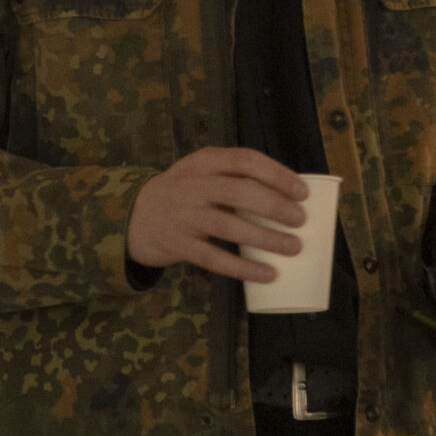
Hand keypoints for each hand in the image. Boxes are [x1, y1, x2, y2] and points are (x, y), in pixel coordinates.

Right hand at [125, 148, 309, 280]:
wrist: (133, 218)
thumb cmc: (182, 194)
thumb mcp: (200, 173)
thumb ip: (233, 178)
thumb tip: (289, 198)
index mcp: (203, 162)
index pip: (244, 160)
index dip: (277, 174)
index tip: (302, 192)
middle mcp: (191, 185)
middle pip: (238, 191)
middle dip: (274, 206)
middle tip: (300, 220)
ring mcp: (183, 215)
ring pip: (228, 225)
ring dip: (265, 237)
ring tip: (293, 247)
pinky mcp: (177, 244)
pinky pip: (214, 257)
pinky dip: (243, 268)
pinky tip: (267, 274)